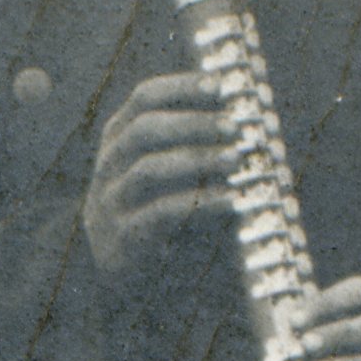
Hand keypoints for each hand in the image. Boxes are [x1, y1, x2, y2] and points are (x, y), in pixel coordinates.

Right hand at [83, 81, 236, 275]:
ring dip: (199, 160)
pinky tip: (232, 201)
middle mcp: (109, 164)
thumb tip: (251, 120)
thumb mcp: (171, 175)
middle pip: (144, 129)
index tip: (223, 84)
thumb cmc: (158, 214)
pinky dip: (200, 203)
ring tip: (238, 160)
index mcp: (121, 139)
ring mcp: (110, 200)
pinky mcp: (123, 237)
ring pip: (148, 168)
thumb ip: (196, 146)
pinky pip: (159, 213)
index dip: (183, 86)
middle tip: (237, 126)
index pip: (144, 98)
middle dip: (194, 123)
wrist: (119, 276)